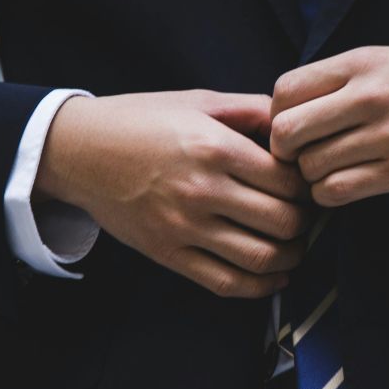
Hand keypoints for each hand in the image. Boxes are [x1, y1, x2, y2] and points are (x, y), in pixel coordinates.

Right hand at [34, 90, 312, 297]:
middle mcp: (202, 190)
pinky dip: (260, 287)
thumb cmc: (142, 120)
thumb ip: (252, 110)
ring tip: (295, 245)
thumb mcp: (199, 101)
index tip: (308, 183)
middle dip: (305, 222)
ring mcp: (184, 227)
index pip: (288, 180)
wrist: (80, 151)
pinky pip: (225, 282)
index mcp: (215, 147)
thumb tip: (297, 123)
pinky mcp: (168, 253)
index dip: (308, 185)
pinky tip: (274, 276)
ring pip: (261, 258)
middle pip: (283, 221)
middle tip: (307, 215)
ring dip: (291, 257)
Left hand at [269, 44, 388, 206]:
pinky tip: (347, 186)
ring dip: (311, 177)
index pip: (284, 91)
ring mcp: (388, 136)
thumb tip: (292, 109)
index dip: (277, 115)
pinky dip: (332, 195)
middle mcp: (369, 96)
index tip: (294, 127)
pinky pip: (339, 191)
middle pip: (286, 132)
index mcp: (362, 62)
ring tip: (331, 171)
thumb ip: (344, 80)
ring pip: (310, 168)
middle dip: (285, 151)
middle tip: (303, 156)